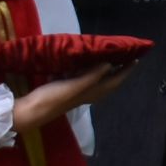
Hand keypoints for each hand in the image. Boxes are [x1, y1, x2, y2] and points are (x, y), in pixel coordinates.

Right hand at [10, 63, 133, 134]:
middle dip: (117, 68)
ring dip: (102, 68)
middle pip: (107, 80)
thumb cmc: (53, 98)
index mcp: (93, 92)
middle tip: (123, 54)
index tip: (136, 58)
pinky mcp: (64, 89)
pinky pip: (80, 77)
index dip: (126, 70)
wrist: (30, 111)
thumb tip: (110, 63)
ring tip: (106, 55)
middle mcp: (88, 93)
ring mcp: (76, 92)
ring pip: (94, 78)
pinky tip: (81, 60)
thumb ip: (92, 76)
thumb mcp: (75, 86)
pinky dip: (85, 69)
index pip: (115, 80)